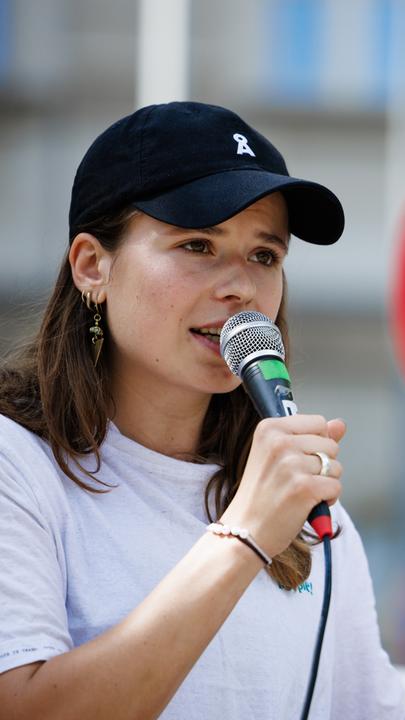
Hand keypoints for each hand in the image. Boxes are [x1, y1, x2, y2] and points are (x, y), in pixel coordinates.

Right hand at [220, 415, 344, 557]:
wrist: (246, 529)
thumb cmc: (262, 493)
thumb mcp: (279, 456)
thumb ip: (311, 437)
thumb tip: (340, 424)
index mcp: (269, 428)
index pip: (318, 422)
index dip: (315, 443)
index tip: (296, 458)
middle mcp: (279, 442)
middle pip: (330, 444)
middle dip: (322, 464)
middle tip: (295, 480)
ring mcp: (291, 464)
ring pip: (336, 466)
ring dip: (325, 482)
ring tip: (300, 492)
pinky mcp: (304, 487)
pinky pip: (336, 486)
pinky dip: (328, 499)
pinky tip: (307, 504)